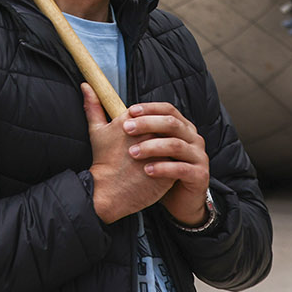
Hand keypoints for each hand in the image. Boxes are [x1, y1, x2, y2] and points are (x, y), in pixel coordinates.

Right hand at [84, 83, 173, 223]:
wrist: (109, 193)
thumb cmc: (103, 161)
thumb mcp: (97, 131)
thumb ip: (94, 106)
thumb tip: (86, 86)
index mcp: (132, 121)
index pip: (149, 114)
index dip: (147, 124)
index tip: (140, 135)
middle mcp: (149, 133)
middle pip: (164, 127)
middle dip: (160, 135)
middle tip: (151, 148)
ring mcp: (160, 150)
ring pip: (174, 142)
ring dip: (170, 148)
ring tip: (160, 158)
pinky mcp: (169, 167)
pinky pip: (178, 161)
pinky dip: (174, 163)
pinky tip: (164, 168)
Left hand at [122, 100, 210, 225]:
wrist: (179, 200)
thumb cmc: (160, 168)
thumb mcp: (144, 144)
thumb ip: (124, 123)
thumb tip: (92, 92)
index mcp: (182, 127)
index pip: (168, 109)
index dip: (149, 108)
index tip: (130, 111)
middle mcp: (193, 138)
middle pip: (172, 123)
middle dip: (147, 124)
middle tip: (126, 129)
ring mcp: (198, 156)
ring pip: (176, 145)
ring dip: (152, 147)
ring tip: (132, 152)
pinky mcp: (199, 175)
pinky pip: (181, 168)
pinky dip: (162, 168)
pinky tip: (146, 170)